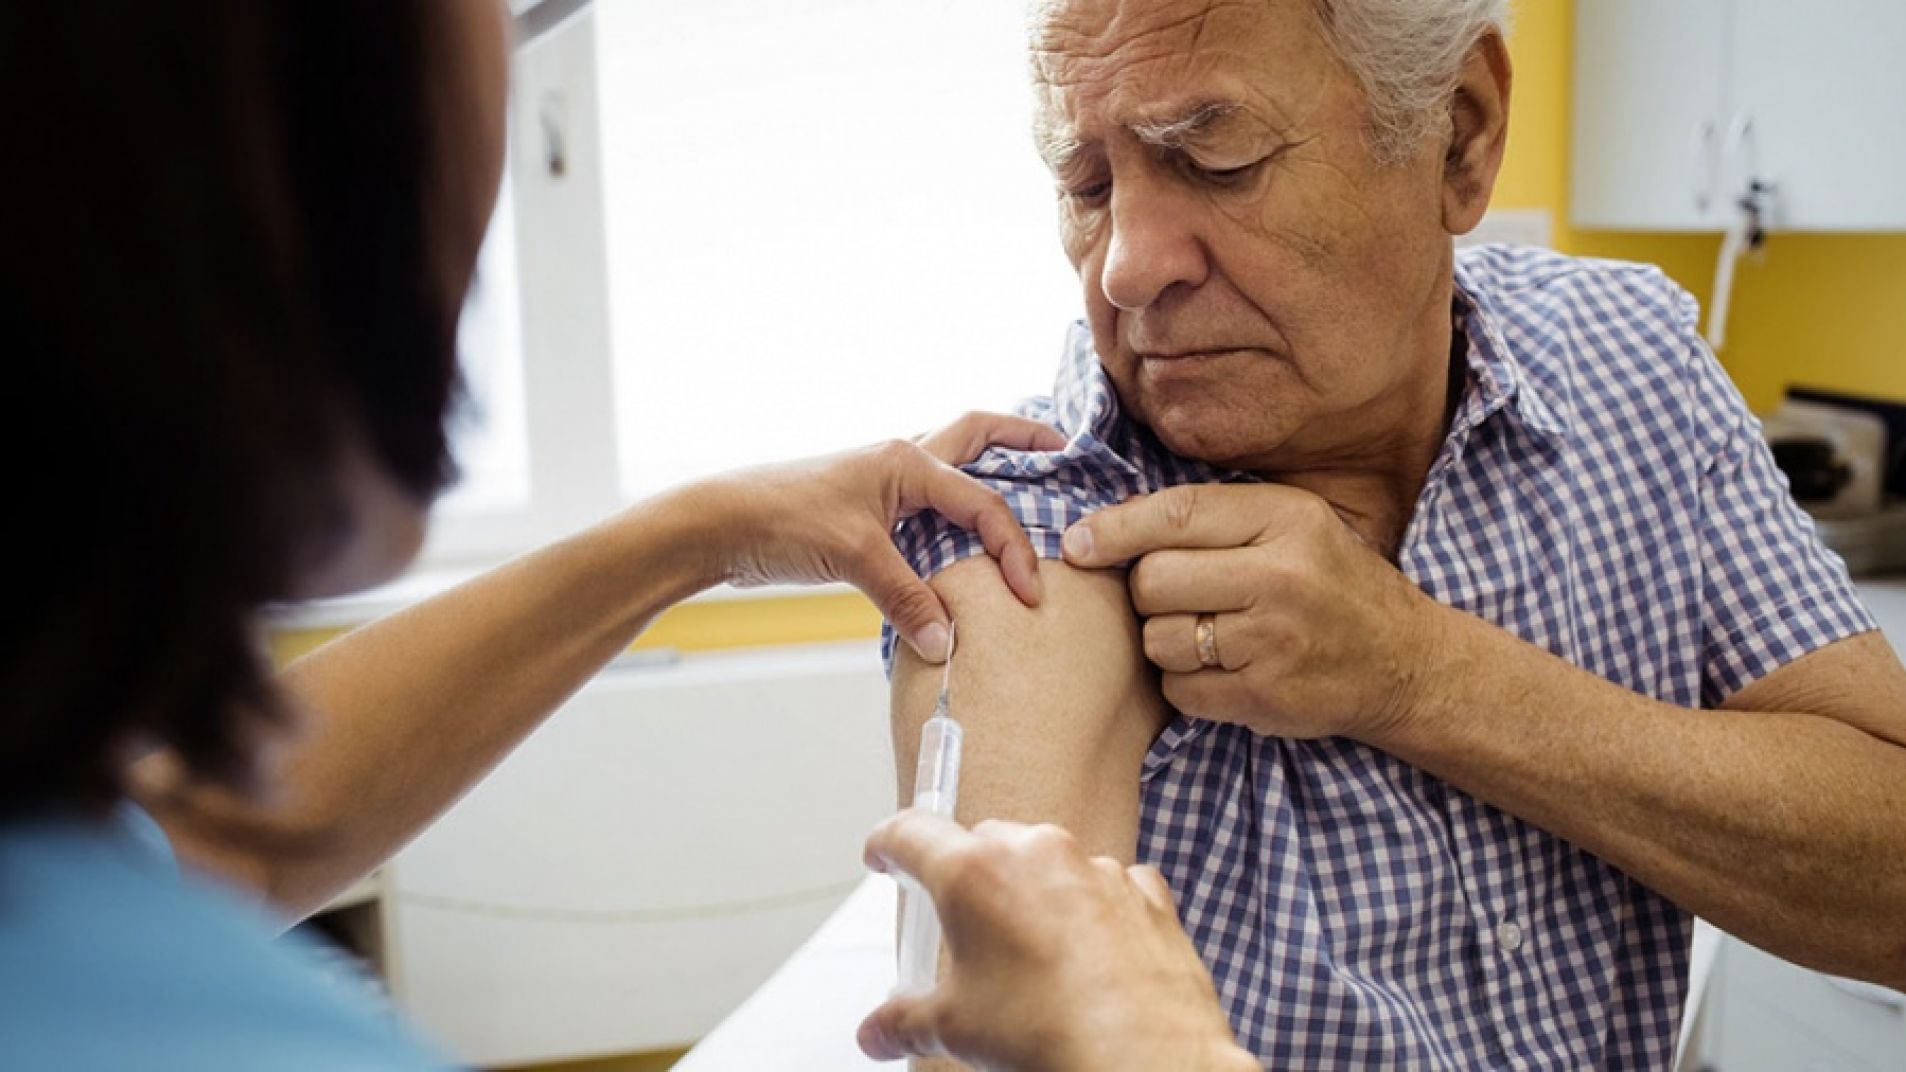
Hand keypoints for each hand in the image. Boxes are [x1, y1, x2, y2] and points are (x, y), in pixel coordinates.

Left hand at [697, 412, 1063, 662]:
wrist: (721, 525)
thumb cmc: (782, 520)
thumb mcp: (854, 559)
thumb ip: (907, 600)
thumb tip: (947, 645)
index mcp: (908, 461)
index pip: (983, 503)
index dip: (1013, 549)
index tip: (1030, 594)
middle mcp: (901, 461)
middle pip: (977, 436)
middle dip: (1023, 439)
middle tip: (1064, 448)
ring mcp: (884, 483)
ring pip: (952, 466)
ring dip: (990, 471)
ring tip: (1031, 482)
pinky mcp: (867, 511)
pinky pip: (927, 506)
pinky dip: (955, 515)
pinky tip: (966, 539)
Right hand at [857, 811, 1253, 1071]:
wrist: (1144, 1056)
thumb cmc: (1048, 1032)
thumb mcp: (955, 1029)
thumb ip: (905, 1021)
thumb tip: (880, 1032)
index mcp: (973, 872)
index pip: (911, 832)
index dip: (888, 843)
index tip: (884, 854)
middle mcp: (1035, 852)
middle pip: (983, 843)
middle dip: (968, 877)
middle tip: (963, 927)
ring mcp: (1094, 866)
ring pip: (1048, 861)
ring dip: (1033, 893)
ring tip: (1031, 956)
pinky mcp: (1143, 891)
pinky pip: (1107, 884)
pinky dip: (1093, 908)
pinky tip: (1090, 955)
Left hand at [1060, 484, 1447, 740]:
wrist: (1404, 663)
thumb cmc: (1331, 585)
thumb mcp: (1291, 526)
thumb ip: (1214, 518)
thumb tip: (1108, 524)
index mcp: (1286, 518)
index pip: (1176, 515)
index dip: (1114, 529)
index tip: (1078, 543)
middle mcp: (1281, 576)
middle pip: (1153, 580)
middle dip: (1149, 591)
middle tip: (1182, 597)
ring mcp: (1272, 641)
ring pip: (1158, 638)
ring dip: (1166, 640)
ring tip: (1209, 635)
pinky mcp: (1264, 697)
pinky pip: (1178, 689)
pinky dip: (1186, 684)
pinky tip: (1223, 671)